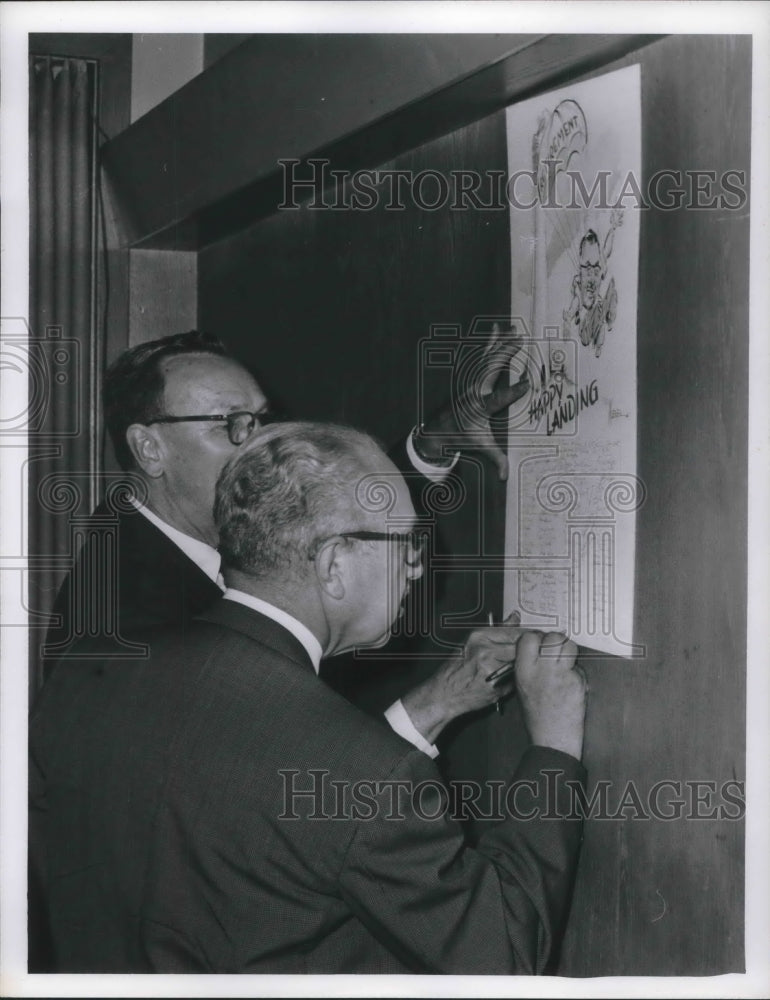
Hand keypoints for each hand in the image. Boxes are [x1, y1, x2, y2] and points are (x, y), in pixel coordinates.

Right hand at [399, 611, 522, 742]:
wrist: (445, 693)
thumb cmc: (457, 668)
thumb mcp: (473, 642)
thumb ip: (497, 631)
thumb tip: (515, 617)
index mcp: (479, 636)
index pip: (514, 632)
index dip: (530, 635)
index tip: (537, 637)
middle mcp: (485, 651)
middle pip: (520, 647)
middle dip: (530, 651)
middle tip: (534, 653)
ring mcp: (491, 669)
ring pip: (519, 664)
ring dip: (524, 665)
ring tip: (519, 667)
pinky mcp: (495, 686)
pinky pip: (514, 679)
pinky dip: (515, 679)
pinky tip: (508, 679)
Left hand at [418, 323, 528, 480]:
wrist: (439, 428)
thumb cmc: (463, 437)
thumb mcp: (480, 447)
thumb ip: (496, 459)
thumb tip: (505, 478)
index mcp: (480, 408)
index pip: (498, 399)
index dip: (512, 392)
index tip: (527, 383)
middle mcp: (476, 390)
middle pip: (492, 370)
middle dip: (505, 355)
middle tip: (520, 340)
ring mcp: (472, 381)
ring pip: (488, 359)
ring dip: (501, 343)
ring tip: (512, 330)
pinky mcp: (471, 376)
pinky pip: (482, 356)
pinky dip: (490, 342)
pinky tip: (496, 329)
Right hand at [514, 632, 585, 759]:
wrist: (552, 739)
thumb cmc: (537, 715)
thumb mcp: (522, 686)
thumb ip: (528, 664)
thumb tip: (539, 645)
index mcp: (524, 671)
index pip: (529, 638)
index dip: (537, 638)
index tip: (540, 642)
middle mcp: (541, 670)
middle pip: (553, 637)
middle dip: (556, 641)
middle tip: (556, 651)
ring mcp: (561, 675)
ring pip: (570, 646)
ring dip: (569, 651)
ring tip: (565, 662)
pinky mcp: (577, 683)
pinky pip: (579, 667)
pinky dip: (577, 672)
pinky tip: (571, 682)